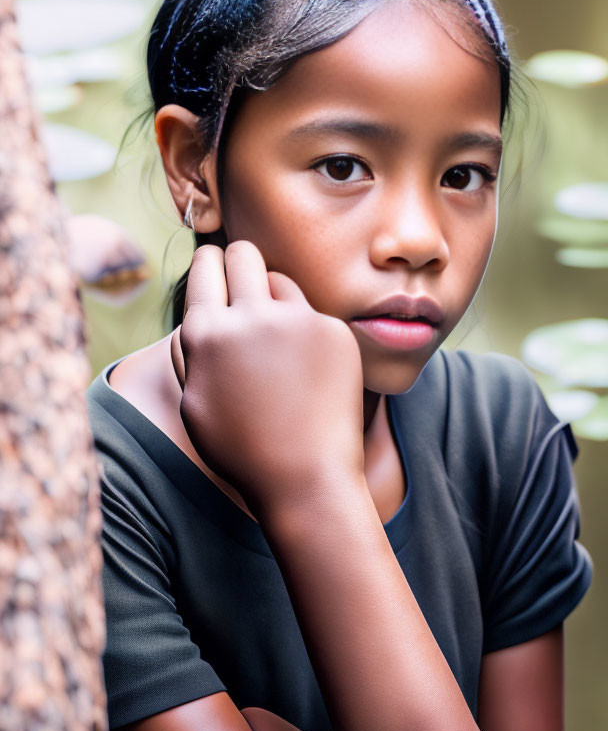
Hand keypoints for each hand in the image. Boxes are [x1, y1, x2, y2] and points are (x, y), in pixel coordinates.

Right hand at [170, 241, 364, 515]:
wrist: (306, 479)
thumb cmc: (242, 447)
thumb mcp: (194, 400)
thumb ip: (194, 346)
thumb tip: (203, 305)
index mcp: (207, 331)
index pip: (206, 263)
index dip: (211, 264)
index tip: (218, 268)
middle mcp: (250, 316)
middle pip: (244, 252)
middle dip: (240, 263)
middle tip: (244, 285)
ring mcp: (298, 320)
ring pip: (281, 280)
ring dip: (274, 299)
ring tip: (276, 347)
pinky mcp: (334, 331)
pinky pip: (312, 313)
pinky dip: (307, 332)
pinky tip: (307, 371)